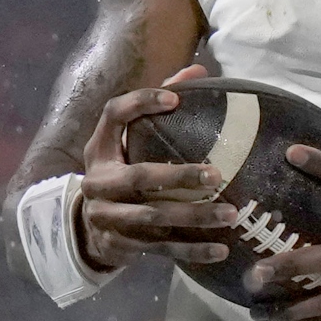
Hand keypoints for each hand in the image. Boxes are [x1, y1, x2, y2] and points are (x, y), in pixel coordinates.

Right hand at [71, 67, 238, 276]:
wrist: (90, 227)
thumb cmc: (122, 170)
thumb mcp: (128, 141)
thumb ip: (157, 106)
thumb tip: (198, 70)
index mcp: (99, 148)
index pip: (113, 116)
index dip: (141, 104)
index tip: (176, 99)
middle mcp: (98, 182)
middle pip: (138, 177)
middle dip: (179, 177)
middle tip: (217, 175)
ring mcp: (107, 216)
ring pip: (153, 218)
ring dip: (194, 217)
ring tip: (231, 213)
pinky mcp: (121, 245)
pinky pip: (161, 249)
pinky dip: (193, 250)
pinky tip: (221, 249)